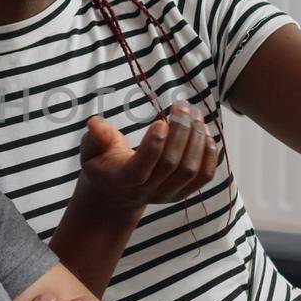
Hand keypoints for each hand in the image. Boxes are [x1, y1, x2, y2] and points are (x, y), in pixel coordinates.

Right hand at [76, 101, 221, 212]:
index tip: (161, 120)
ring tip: (195, 114)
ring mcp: (169, 195)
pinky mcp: (183, 193)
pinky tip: (205, 132)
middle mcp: (149, 191)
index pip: (141, 168)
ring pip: (190, 169)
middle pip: (171, 164)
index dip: (153, 145)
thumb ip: (95, 137)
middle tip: (182, 106)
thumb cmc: (104, 165)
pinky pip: (204, 176)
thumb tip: (94, 123)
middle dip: (180, 131)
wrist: (118, 194)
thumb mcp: (91, 151)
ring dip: (196, 138)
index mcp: (124, 180)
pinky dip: (209, 154)